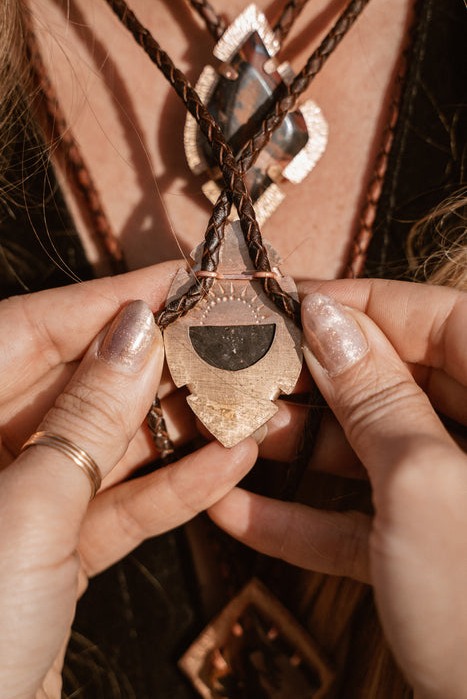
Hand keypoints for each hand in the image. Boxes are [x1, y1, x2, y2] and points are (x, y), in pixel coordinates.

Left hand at [0, 264, 257, 698]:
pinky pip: (118, 506)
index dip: (106, 301)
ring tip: (241, 395)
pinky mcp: (56, 555)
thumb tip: (135, 330)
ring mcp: (23, 506)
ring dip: (176, 425)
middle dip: (154, 360)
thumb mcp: (26, 512)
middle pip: (76, 383)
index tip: (176, 279)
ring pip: (107, 445)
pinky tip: (228, 462)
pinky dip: (172, 487)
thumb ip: (85, 418)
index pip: (30, 331)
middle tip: (222, 333)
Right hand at [209, 279, 466, 698]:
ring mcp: (456, 495)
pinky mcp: (429, 549)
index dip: (357, 304)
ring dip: (296, 449)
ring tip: (228, 437)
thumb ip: (375, 396)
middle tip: (245, 372)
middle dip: (313, 381)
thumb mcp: (423, 485)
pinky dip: (306, 517)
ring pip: (371, 449)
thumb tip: (327, 319)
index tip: (288, 303)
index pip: (433, 318)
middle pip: (393, 381)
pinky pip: (364, 519)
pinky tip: (237, 511)